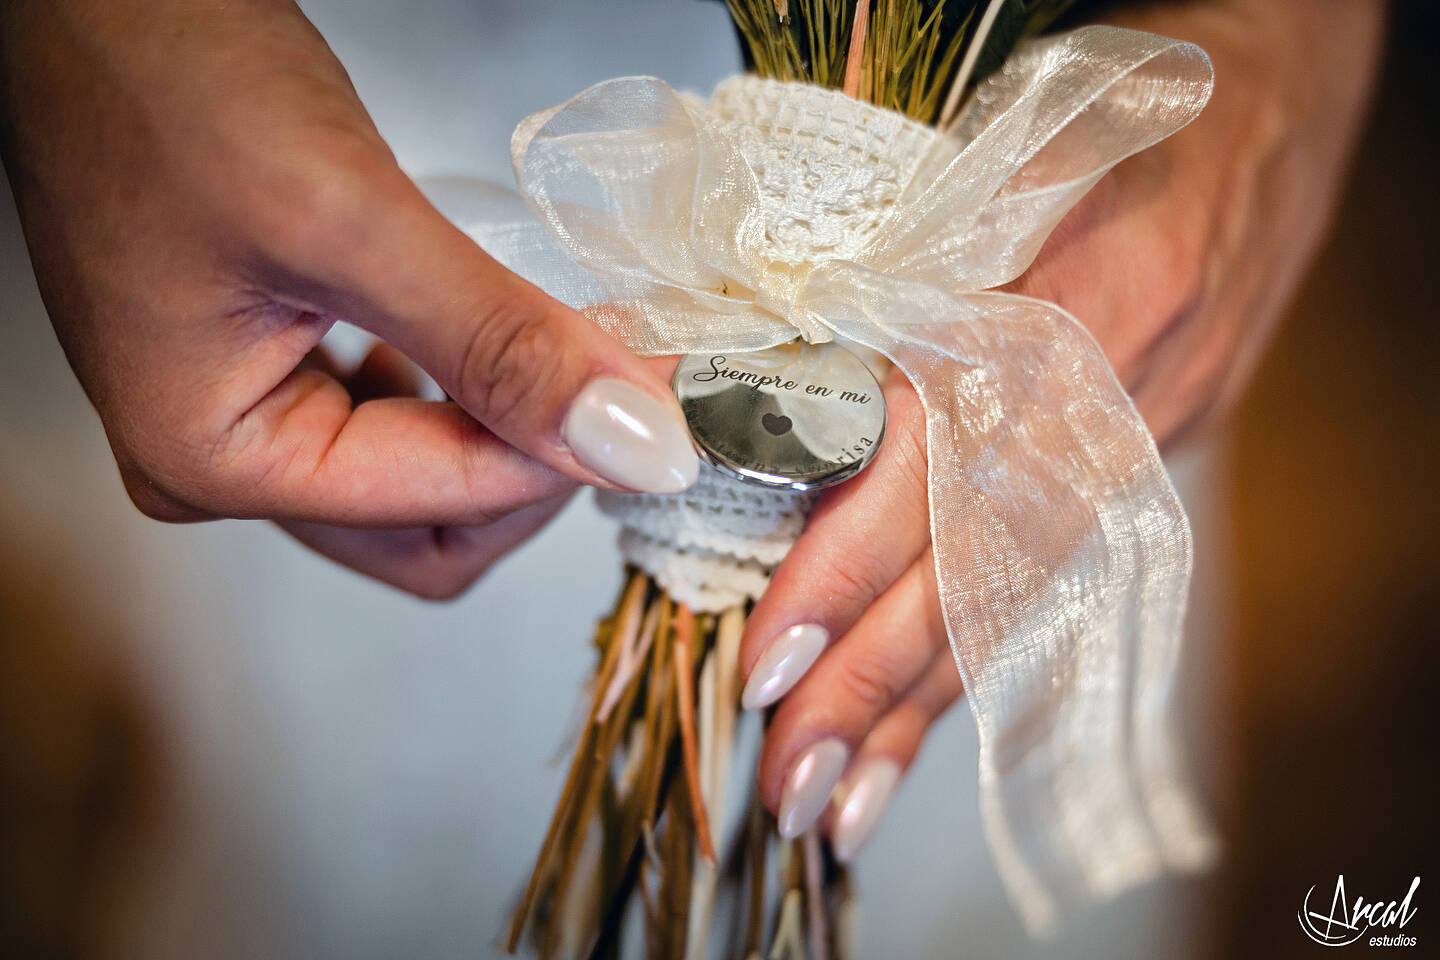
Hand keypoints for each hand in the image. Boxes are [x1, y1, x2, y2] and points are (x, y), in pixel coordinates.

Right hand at [0, 0, 697, 597]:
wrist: (91, 0)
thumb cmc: (162, 79)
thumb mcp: (349, 219)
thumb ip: (496, 343)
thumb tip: (628, 442)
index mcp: (217, 458)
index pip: (446, 509)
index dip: (568, 451)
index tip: (660, 390)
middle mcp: (222, 462)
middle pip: (433, 532)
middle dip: (538, 462)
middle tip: (621, 375)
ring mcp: (244, 418)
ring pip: (423, 484)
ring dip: (508, 428)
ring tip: (566, 348)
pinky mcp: (270, 371)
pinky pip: (395, 425)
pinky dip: (466, 394)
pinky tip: (487, 340)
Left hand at [736, 0, 1386, 855]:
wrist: (1271, 103)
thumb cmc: (1121, 102)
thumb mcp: (1009, 143)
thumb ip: (898, 251)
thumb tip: (747, 363)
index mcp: (1076, 292)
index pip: (947, 456)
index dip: (858, 559)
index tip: (774, 644)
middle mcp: (1117, 390)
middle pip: (984, 560)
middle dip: (877, 676)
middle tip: (783, 777)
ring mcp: (1142, 439)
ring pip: (1021, 594)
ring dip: (922, 708)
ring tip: (835, 804)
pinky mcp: (1147, 464)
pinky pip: (1052, 582)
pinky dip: (976, 669)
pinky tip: (913, 739)